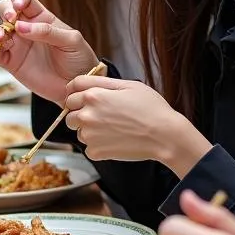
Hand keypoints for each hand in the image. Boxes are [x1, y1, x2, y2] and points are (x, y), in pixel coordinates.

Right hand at [0, 0, 97, 103]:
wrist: (76, 86)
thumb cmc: (78, 59)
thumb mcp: (70, 41)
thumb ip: (47, 31)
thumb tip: (21, 27)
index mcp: (41, 17)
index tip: (19, 7)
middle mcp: (25, 28)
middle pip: (4, 9)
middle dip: (3, 11)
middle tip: (10, 21)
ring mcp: (16, 45)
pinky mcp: (9, 63)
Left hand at [64, 77, 211, 171]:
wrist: (165, 136)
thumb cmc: (151, 108)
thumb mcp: (129, 85)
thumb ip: (102, 82)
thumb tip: (82, 82)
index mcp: (94, 95)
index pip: (71, 90)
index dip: (78, 92)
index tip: (85, 98)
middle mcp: (87, 115)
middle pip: (69, 113)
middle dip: (80, 113)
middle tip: (102, 116)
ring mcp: (90, 135)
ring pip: (78, 131)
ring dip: (89, 131)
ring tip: (112, 129)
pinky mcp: (95, 152)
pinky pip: (88, 148)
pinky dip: (98, 146)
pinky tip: (115, 141)